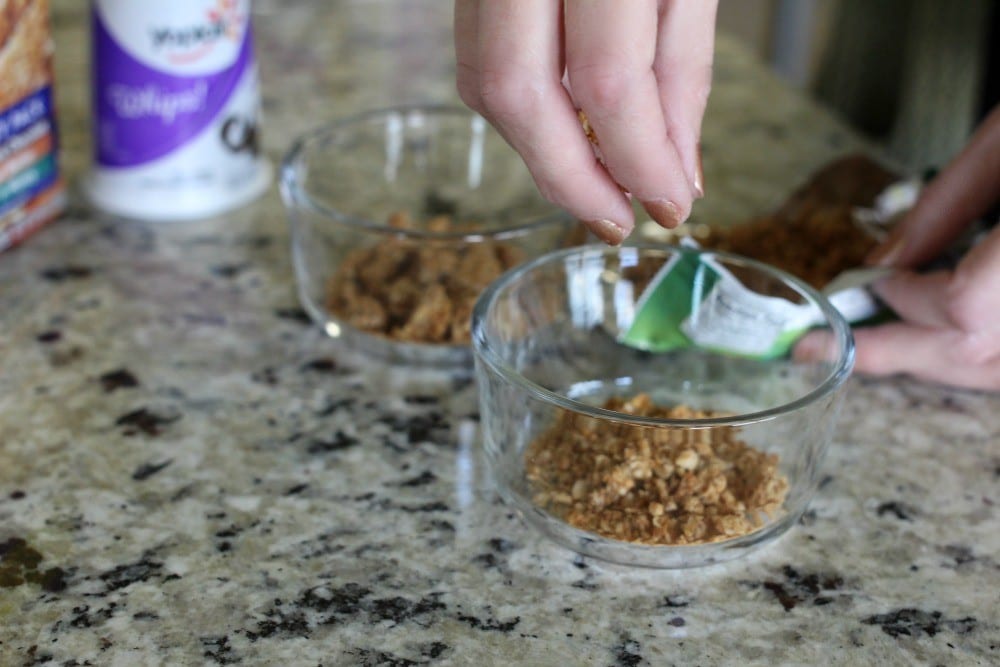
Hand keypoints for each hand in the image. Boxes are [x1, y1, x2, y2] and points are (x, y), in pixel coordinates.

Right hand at [454, 0, 716, 243]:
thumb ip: (681, 74)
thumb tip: (673, 176)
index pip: (607, 79)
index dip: (638, 158)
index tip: (667, 203)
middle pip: (520, 94)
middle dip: (570, 177)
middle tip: (614, 218)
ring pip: (486, 85)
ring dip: (541, 151)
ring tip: (595, 181)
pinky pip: (475, 62)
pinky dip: (520, 113)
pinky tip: (562, 132)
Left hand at [798, 106, 999, 390]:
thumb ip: (941, 209)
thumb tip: (879, 267)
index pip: (964, 307)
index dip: (904, 301)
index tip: (866, 285)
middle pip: (980, 356)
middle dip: (899, 354)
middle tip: (824, 349)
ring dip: (941, 363)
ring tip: (881, 347)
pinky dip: (981, 357)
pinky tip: (943, 339)